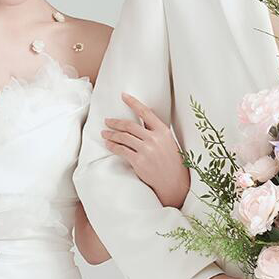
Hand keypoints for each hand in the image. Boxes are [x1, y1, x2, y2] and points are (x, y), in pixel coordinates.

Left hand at [101, 94, 189, 208]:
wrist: (174, 183)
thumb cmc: (171, 162)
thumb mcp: (168, 142)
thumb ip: (155, 131)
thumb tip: (143, 118)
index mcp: (163, 131)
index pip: (145, 112)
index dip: (133, 102)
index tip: (123, 96)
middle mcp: (154, 139)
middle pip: (130, 125)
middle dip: (115, 122)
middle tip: (107, 121)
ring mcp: (146, 150)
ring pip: (123, 137)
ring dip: (111, 134)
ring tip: (104, 133)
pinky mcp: (139, 161)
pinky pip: (122, 150)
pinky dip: (113, 146)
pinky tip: (108, 144)